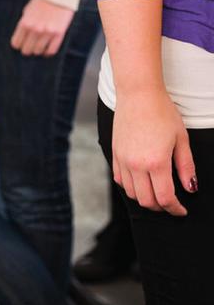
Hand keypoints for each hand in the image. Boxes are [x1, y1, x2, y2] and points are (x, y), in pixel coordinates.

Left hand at [10, 0, 73, 56]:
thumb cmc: (42, 1)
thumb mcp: (28, 10)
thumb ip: (24, 23)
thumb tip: (22, 37)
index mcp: (25, 23)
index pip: (16, 43)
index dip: (18, 45)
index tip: (22, 44)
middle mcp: (35, 29)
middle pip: (26, 50)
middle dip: (28, 49)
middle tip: (31, 46)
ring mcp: (47, 32)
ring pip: (38, 51)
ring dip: (38, 51)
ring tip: (40, 47)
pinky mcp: (59, 34)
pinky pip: (51, 50)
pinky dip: (48, 52)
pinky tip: (47, 50)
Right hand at [112, 87, 195, 216]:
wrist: (138, 94)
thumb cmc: (163, 112)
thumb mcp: (181, 139)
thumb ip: (186, 167)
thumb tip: (190, 188)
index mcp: (156, 162)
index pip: (165, 197)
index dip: (175, 208)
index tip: (181, 210)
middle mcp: (136, 165)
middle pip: (147, 200)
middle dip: (161, 207)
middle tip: (171, 204)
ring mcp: (123, 160)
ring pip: (132, 193)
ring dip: (145, 199)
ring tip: (156, 193)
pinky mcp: (115, 154)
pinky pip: (120, 180)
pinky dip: (131, 187)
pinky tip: (141, 182)